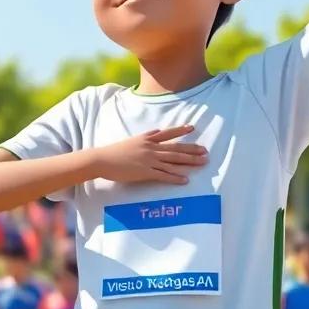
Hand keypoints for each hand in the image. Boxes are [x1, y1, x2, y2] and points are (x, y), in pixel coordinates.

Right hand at [89, 126, 207, 184]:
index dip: (181, 130)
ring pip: (173, 161)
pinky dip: (175, 177)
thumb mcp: (132, 140)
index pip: (168, 133)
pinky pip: (163, 175)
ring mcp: (149, 160)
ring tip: (202, 164)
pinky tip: (185, 180)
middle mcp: (150, 148)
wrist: (102, 160)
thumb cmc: (115, 151)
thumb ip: (146, 136)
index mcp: (147, 139)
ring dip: (189, 163)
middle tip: (206, 152)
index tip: (193, 128)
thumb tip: (156, 131)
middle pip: (175, 149)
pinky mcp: (145, 172)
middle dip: (192, 150)